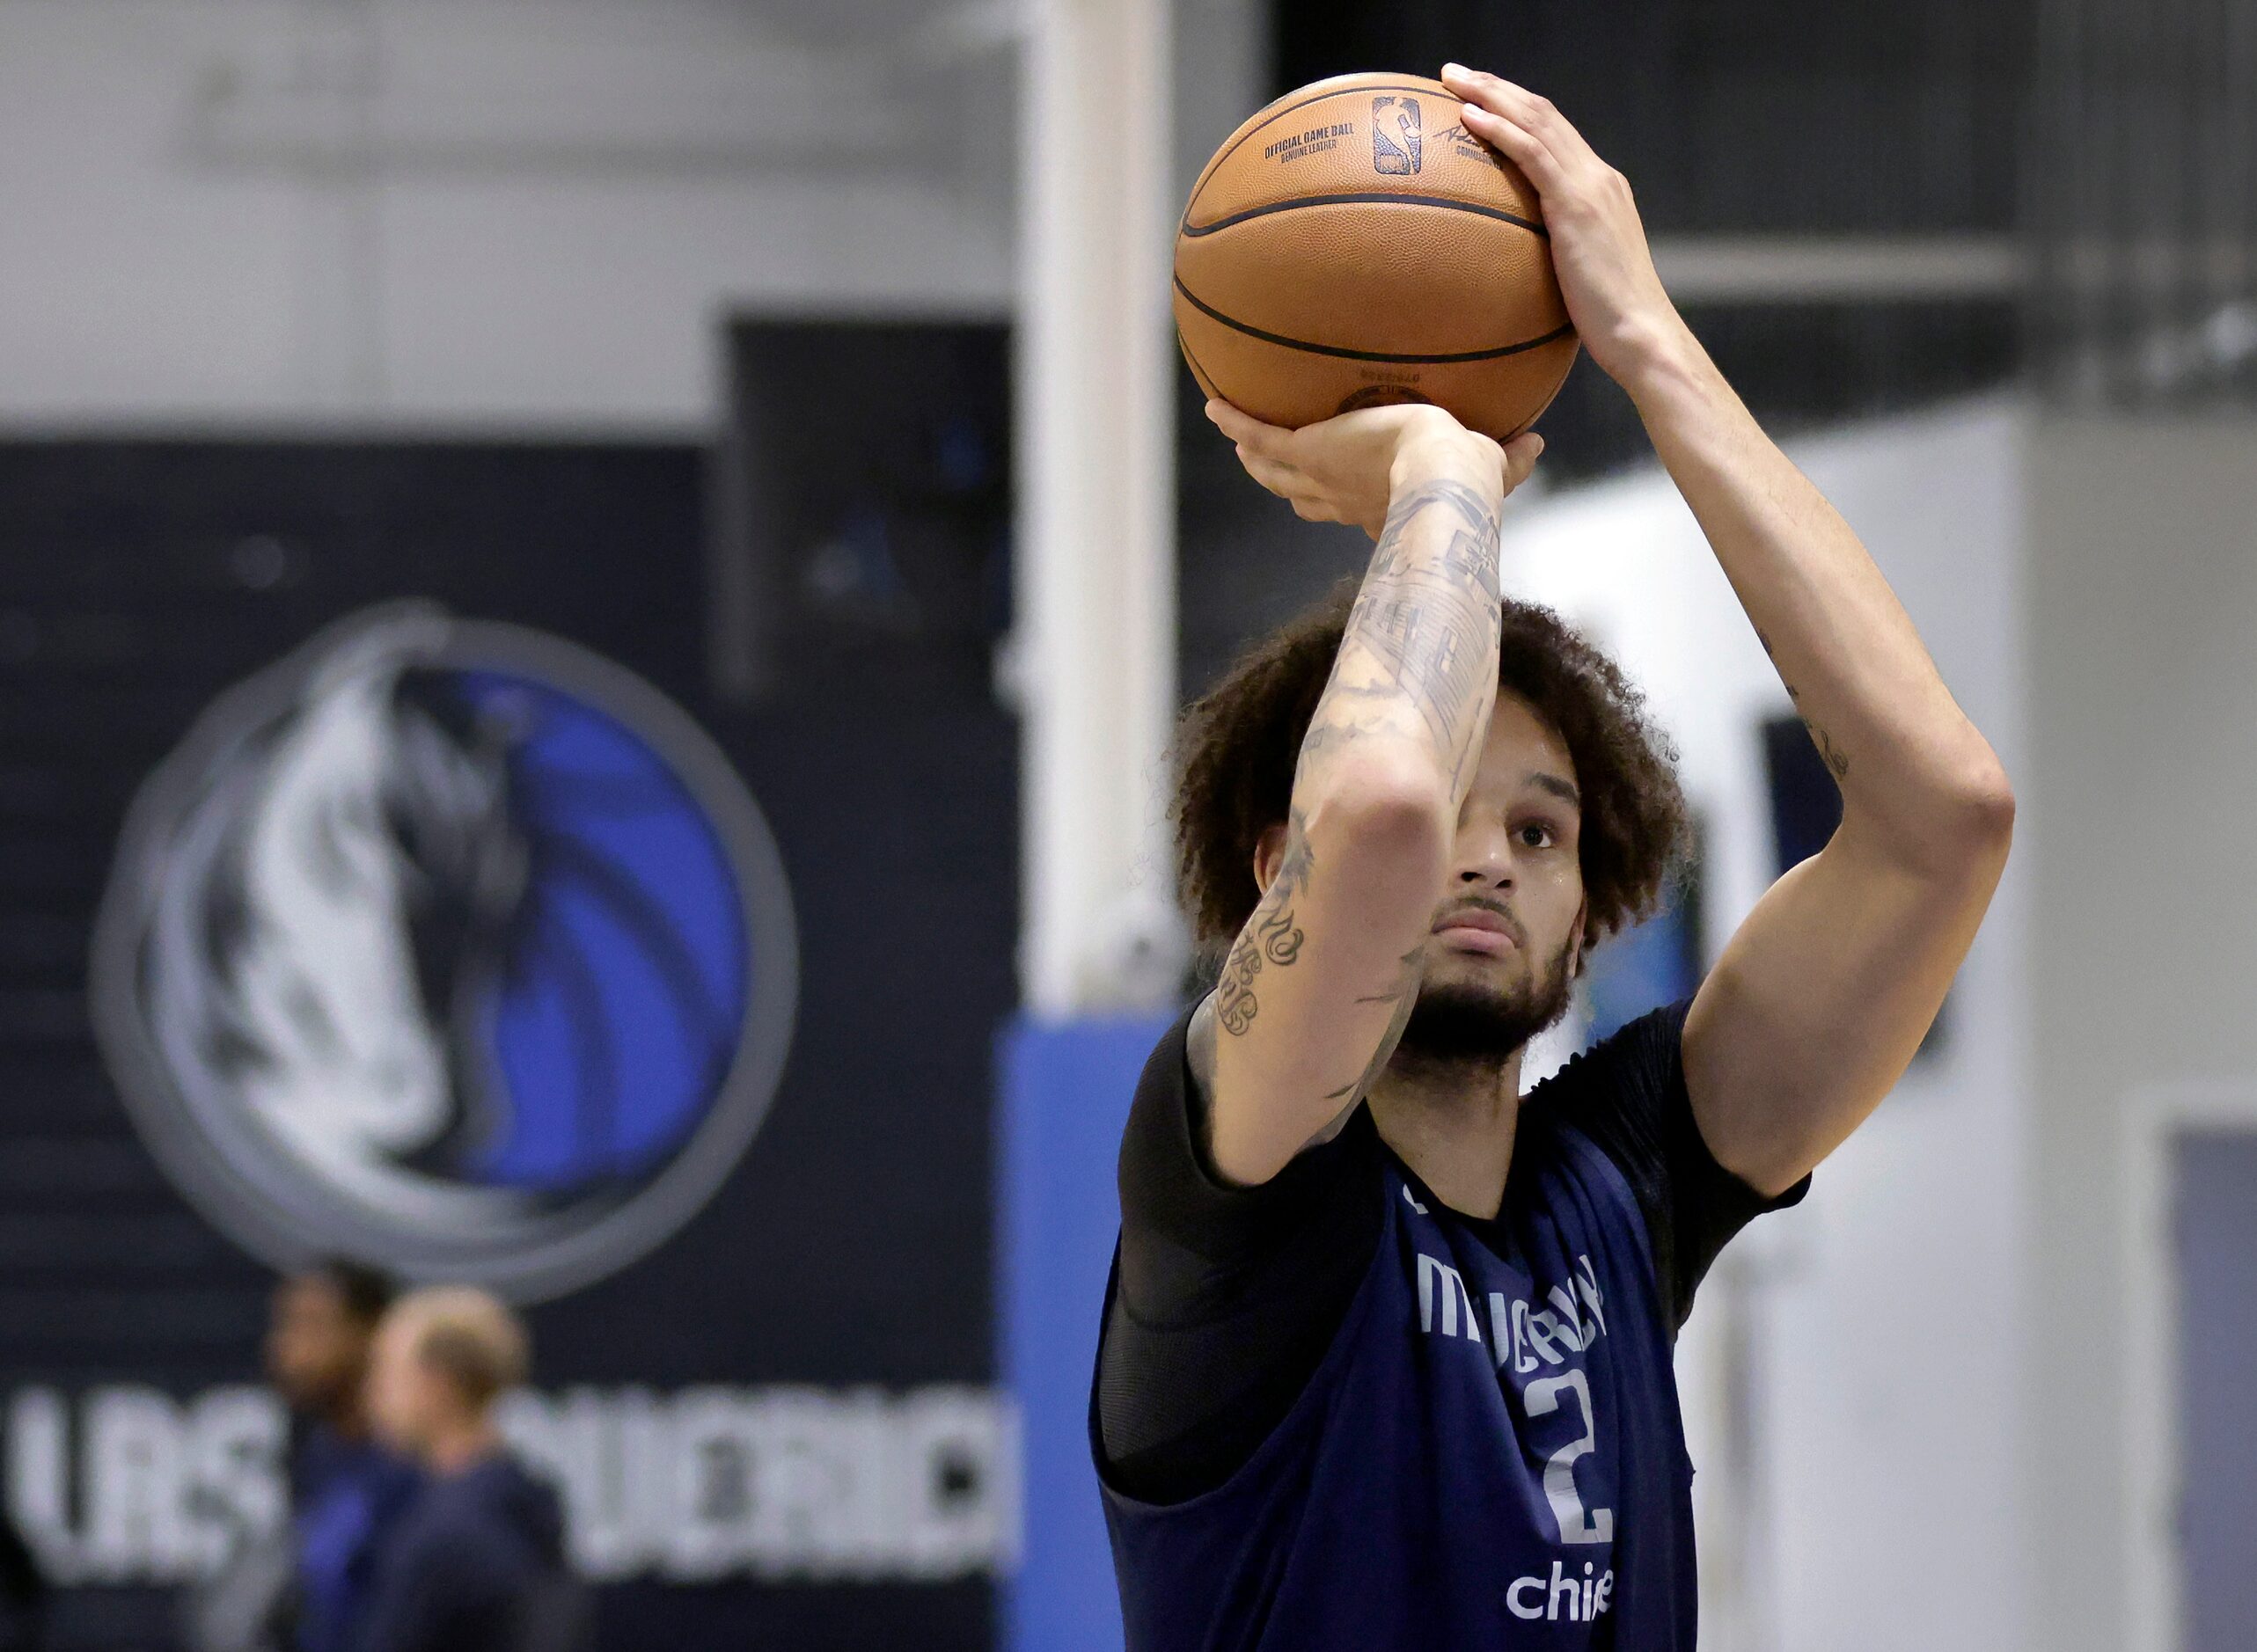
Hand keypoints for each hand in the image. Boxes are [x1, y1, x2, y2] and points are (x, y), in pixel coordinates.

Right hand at [1205, 399, 1539, 539]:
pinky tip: (1215, 404)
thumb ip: (1515, 458)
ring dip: (1254, 458)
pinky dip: (1235, 421)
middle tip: (1269, 468)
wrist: (1440, 471)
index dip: (1338, 504)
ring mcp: (1320, 476)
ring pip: (1274, 472)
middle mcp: (1344, 500)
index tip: (1335, 496)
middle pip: (1302, 498)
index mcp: (1381, 509)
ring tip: (1238, 439)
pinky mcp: (1307, 451)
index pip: (1350, 511)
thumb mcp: (1496, 464)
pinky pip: (1260, 435)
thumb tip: (1538, 444)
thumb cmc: (1469, 477)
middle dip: (1286, 486)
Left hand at [1440, 63, 1690, 390]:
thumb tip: (1514, 271)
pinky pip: (1533, 154)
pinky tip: (1469, 116)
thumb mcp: (1578, 278)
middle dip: (1497, 87)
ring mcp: (1590, 187)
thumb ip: (1554, 258)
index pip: (1555, 132)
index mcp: (1600, 189)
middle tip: (1455, 72)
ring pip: (1536, 122)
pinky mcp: (1577, 206)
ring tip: (1452, 78)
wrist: (1639, 334)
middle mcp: (1598, 177)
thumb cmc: (1607, 323)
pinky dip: (1501, 130)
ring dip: (1491, 95)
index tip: (1479, 96)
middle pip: (1543, 114)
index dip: (1517, 108)